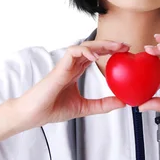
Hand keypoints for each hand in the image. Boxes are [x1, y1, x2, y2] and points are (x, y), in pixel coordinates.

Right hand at [14, 40, 128, 129]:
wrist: (33, 115)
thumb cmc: (52, 109)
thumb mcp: (84, 108)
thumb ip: (102, 105)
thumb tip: (123, 103)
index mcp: (75, 72)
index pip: (95, 55)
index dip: (110, 51)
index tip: (125, 52)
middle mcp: (71, 66)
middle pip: (92, 48)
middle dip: (110, 44)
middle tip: (126, 46)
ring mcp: (65, 65)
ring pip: (84, 46)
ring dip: (100, 45)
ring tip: (115, 47)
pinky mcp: (59, 68)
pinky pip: (72, 52)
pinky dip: (84, 51)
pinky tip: (95, 57)